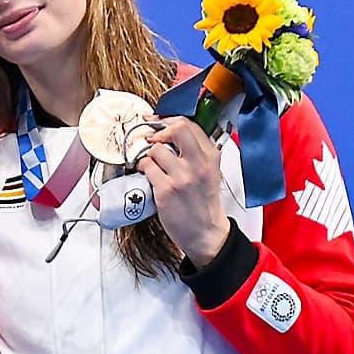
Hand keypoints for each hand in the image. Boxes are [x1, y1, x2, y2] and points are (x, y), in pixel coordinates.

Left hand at [136, 115, 229, 264]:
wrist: (205, 232)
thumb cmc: (204, 203)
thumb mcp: (210, 172)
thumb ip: (196, 152)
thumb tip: (172, 133)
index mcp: (210, 156)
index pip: (189, 124)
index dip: (168, 121)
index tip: (157, 123)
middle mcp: (198, 163)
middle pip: (176, 129)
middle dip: (159, 131)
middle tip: (152, 139)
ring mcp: (182, 177)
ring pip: (156, 149)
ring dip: (148, 155)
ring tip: (152, 164)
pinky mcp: (166, 190)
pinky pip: (147, 167)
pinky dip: (143, 168)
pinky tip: (148, 175)